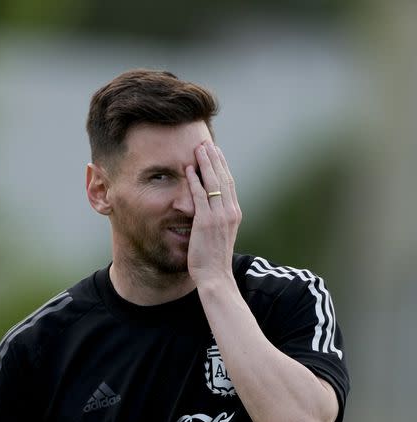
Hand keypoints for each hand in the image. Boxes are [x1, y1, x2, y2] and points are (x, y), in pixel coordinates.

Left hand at [184, 142, 241, 284]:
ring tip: (199, 148)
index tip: (216, 153)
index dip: (222, 167)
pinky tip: (189, 169)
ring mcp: (219, 216)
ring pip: (213, 183)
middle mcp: (230, 212)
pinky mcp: (205, 222)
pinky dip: (195, 181)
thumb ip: (216, 221)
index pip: (229, 184)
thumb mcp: (219, 236)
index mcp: (234, 214)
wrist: (216, 277)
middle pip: (224, 178)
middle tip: (207, 143)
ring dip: (206, 164)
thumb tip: (208, 212)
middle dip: (215, 159)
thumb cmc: (214, 260)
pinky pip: (200, 196)